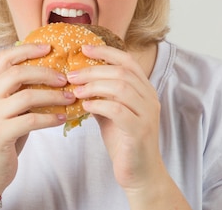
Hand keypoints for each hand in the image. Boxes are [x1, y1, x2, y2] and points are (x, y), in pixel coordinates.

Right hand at [0, 42, 73, 195]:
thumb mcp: (6, 112)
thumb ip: (19, 94)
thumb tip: (50, 77)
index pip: (3, 58)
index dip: (26, 49)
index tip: (48, 47)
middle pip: (17, 73)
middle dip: (45, 72)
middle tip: (65, 77)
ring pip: (26, 96)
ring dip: (53, 96)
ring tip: (70, 98)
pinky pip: (31, 120)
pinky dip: (50, 117)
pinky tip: (62, 118)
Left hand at [68, 44, 164, 191]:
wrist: (140, 173)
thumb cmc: (124, 141)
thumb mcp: (110, 113)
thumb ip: (100, 95)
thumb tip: (77, 79)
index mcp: (144, 90)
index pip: (128, 60)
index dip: (106, 51)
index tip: (83, 48)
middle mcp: (149, 98)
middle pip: (122, 72)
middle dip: (93, 70)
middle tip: (71, 74)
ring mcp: (147, 114)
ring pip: (121, 88)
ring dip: (94, 86)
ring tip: (75, 90)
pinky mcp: (139, 131)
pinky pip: (118, 110)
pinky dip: (99, 104)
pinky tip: (85, 106)